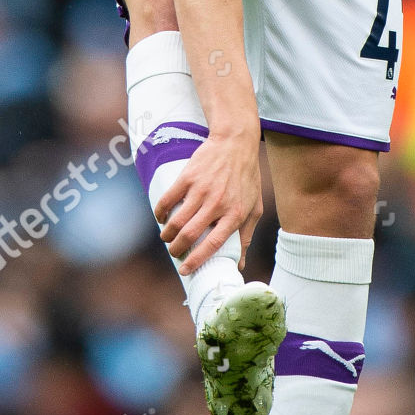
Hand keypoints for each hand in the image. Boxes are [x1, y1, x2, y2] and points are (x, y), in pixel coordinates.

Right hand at [153, 129, 262, 273]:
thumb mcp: (254, 207)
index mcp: (234, 214)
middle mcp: (217, 203)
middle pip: (189, 235)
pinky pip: (167, 200)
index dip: (196, 261)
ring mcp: (201, 190)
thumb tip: (239, 264)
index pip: (212, 244)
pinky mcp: (187, 177)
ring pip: (176, 221)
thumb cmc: (247, 178)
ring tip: (167, 238)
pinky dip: (160, 213)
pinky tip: (161, 217)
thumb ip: (246, 236)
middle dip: (176, 249)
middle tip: (174, 252)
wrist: (236, 143)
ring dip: (167, 234)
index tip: (184, 271)